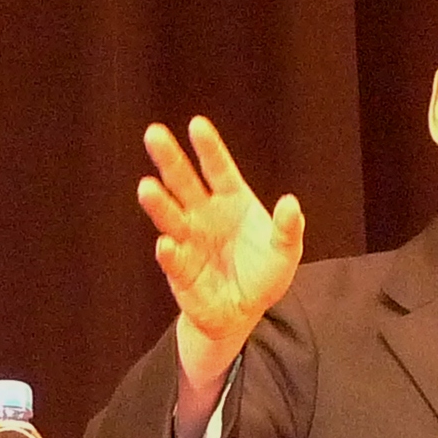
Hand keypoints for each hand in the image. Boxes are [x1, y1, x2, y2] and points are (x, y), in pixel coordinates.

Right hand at [136, 117, 304, 387]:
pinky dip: (169, 252)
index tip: (197, 124)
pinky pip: (172, 259)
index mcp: (232, 201)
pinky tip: (165, 244)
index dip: (209, 149)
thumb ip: (288, 229)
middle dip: (169, 159)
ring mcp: (188, 240)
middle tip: (154, 134)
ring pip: (170, 216)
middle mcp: (204, 214)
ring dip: (158, 202)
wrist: (243, 312)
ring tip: (146, 187)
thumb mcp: (285, 252)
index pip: (219, 169)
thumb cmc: (262, 274)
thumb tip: (290, 203)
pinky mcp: (179, 270)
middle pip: (184, 182)